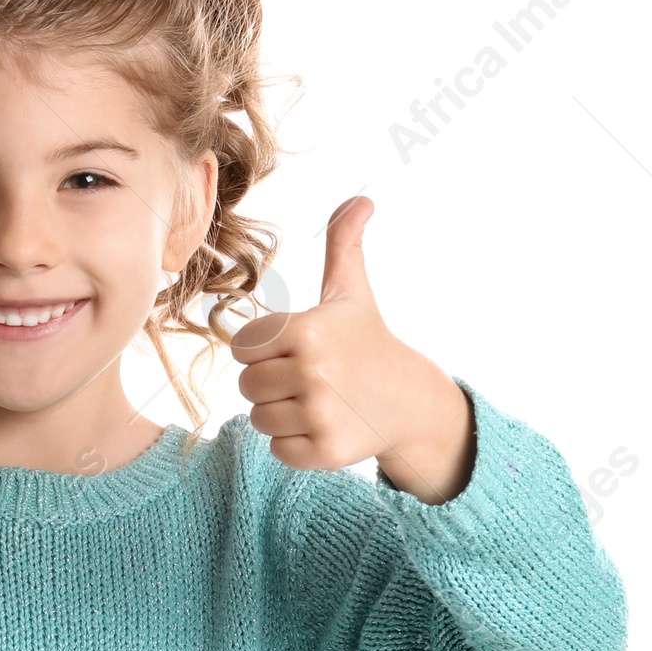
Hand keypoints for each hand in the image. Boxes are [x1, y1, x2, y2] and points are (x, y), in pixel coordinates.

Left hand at [230, 196, 474, 503]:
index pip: (243, 346)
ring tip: (315, 400)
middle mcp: (313, 372)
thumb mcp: (351, 291)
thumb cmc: (366, 340)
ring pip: (259, 419)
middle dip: (270, 382)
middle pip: (247, 385)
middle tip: (307, 377)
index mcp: (307, 330)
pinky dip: (292, 443)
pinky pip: (277, 449)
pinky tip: (321, 425)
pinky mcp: (325, 451)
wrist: (408, 398)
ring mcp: (320, 414)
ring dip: (280, 413)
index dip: (263, 348)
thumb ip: (342, 244)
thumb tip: (361, 199)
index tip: (294, 348)